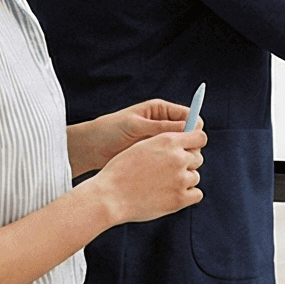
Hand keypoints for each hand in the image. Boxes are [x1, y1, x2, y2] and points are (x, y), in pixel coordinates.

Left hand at [69, 98, 186, 171]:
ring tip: (165, 164)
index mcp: (162, 111)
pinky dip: (170, 166)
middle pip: (190, 136)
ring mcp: (160, 143)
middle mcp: (164, 126)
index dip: (194, 128)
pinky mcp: (155, 157)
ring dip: (178, 158)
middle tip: (177, 157)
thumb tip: (189, 128)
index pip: (190, 117)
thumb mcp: (136, 126)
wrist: (90, 148)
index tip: (188, 141)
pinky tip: (162, 172)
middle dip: (187, 146)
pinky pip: (171, 162)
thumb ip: (161, 127)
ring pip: (182, 151)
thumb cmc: (109, 130)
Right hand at [81, 129, 204, 225]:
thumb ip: (163, 144)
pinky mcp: (180, 199)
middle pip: (198, 158)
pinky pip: (196, 194)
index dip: (195, 144)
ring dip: (184, 181)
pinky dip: (187, 196)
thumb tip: (183, 145)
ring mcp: (180, 179)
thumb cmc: (120, 172)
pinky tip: (171, 196)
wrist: (109, 196)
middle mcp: (177, 157)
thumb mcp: (140, 148)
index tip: (190, 150)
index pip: (200, 137)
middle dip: (188, 164)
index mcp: (167, 140)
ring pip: (195, 177)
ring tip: (162, 185)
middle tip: (170, 172)